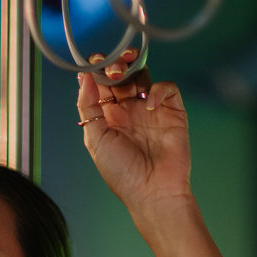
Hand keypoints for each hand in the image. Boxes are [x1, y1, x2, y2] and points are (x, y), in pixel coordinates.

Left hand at [77, 50, 191, 222]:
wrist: (153, 193)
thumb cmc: (123, 174)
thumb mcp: (96, 141)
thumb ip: (88, 108)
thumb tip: (83, 78)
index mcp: (109, 118)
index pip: (102, 85)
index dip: (98, 71)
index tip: (94, 63)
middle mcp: (129, 111)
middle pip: (122, 75)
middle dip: (116, 64)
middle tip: (112, 67)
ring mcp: (151, 110)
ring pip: (144, 75)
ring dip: (135, 67)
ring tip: (126, 71)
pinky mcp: (172, 112)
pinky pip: (167, 89)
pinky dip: (158, 89)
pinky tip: (148, 104)